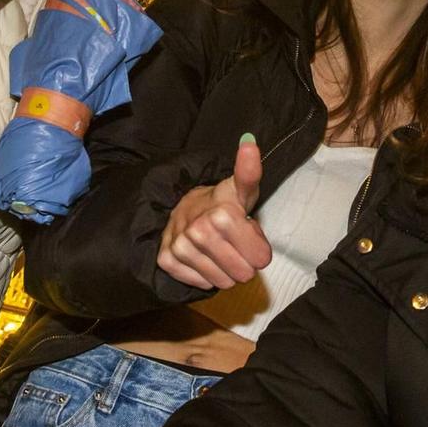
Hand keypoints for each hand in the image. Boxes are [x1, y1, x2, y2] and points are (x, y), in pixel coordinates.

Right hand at [157, 135, 269, 288]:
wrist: (185, 207)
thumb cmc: (222, 202)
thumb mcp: (242, 189)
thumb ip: (249, 171)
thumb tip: (249, 142)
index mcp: (222, 215)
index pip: (260, 259)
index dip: (259, 250)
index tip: (249, 235)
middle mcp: (198, 232)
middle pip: (242, 274)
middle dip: (244, 262)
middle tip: (234, 244)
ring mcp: (180, 247)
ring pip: (221, 282)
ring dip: (225, 270)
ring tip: (220, 250)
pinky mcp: (166, 260)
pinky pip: (200, 284)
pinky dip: (205, 276)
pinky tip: (204, 258)